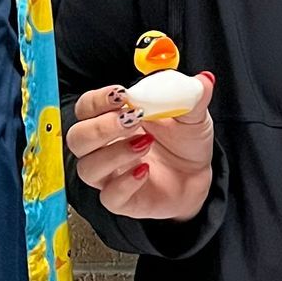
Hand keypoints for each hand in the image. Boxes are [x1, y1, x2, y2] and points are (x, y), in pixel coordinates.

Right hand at [67, 74, 216, 222]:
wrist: (198, 176)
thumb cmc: (184, 142)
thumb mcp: (192, 115)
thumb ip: (192, 97)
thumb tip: (204, 79)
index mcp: (112, 120)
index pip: (86, 108)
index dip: (97, 101)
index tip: (121, 94)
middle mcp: (104, 148)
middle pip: (77, 138)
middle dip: (100, 127)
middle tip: (131, 119)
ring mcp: (111, 176)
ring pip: (87, 169)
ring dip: (113, 154)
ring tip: (145, 144)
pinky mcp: (123, 201)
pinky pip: (109, 197)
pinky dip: (124, 184)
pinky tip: (145, 171)